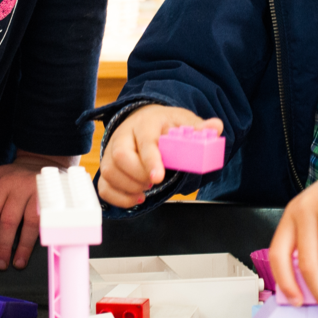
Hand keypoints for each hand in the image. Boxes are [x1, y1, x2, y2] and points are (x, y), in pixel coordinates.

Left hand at [0, 151, 75, 269]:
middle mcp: (22, 187)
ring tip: (18, 262)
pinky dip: (42, 237)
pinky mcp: (53, 200)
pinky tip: (38, 249)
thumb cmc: (12, 177)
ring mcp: (39, 193)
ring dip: (24, 245)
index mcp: (4, 183)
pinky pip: (47, 222)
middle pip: (10, 218)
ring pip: (31, 222)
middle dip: (4, 243)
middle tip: (1, 262)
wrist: (40, 165)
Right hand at [98, 105, 223, 207]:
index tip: (158, 177)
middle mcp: (124, 136)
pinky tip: (136, 197)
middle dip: (138, 175)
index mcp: (145, 124)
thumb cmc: (164, 124)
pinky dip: (118, 198)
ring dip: (129, 188)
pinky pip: (103, 186)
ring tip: (146, 189)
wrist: (144, 119)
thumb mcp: (183, 120)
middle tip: (154, 182)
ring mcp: (111, 151)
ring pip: (109, 172)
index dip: (150, 161)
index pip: (144, 141)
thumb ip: (199, 127)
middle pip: (120, 157)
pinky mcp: (107, 167)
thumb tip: (215, 128)